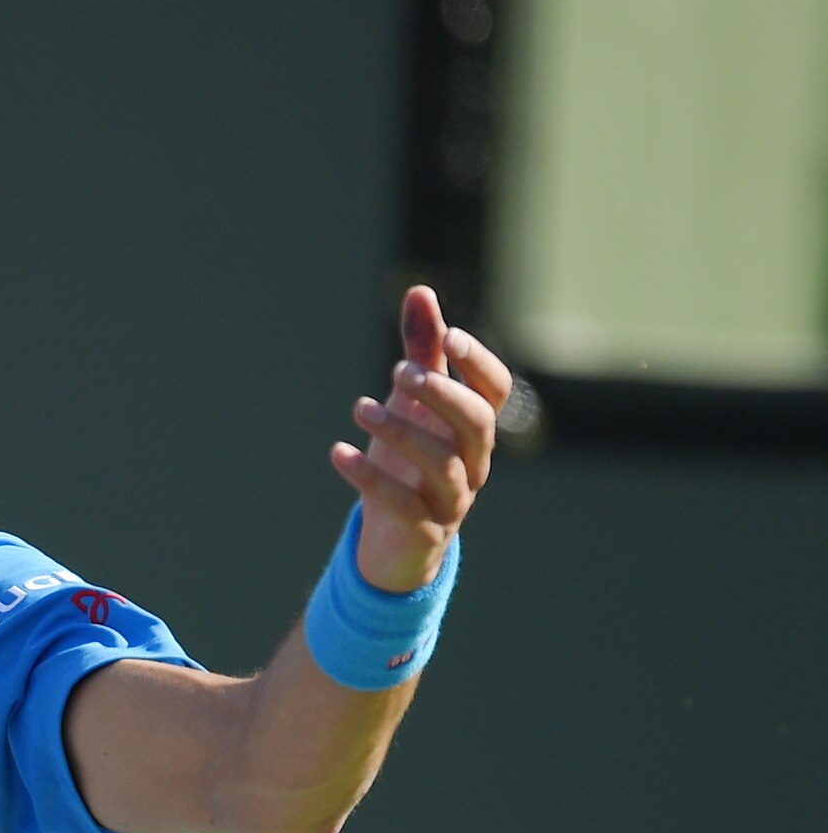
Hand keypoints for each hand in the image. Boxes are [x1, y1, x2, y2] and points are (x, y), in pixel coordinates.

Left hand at [330, 284, 513, 592]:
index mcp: (475, 428)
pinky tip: (337, 453)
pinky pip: (401, 504)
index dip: (478, 363)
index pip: (495, 391)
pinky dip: (369, 477)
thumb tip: (421, 291)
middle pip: (477, 423)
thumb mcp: (413, 404)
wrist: (396, 541)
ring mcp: (452, 499)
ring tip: (358, 407)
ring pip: (442, 464)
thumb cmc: (409, 461)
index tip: (449, 336)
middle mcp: (474, 463)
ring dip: (399, 431)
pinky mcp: (422, 530)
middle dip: (442, 394)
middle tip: (399, 371)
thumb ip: (422, 350)